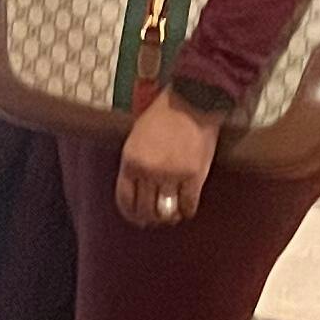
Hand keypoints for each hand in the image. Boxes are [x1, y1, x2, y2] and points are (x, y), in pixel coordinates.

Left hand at [118, 90, 218, 229]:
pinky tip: (187, 207)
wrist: (192, 101)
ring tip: (173, 214)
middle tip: (156, 219)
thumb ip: (135, 163)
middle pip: (146, 210)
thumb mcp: (137, 137)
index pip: (125, 199)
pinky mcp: (194, 176)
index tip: (137, 218)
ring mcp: (172, 175)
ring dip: (169, 217)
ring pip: (166, 212)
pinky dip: (187, 210)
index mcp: (131, 161)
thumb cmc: (163, 114)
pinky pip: (188, 205)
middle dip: (150, 218)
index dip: (131, 214)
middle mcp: (149, 171)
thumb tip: (138, 190)